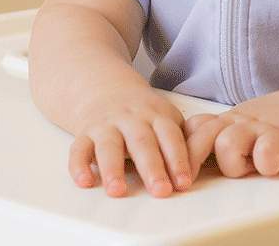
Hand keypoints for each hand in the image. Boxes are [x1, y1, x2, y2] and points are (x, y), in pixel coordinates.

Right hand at [69, 87, 192, 197]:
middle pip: (142, 143)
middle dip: (152, 167)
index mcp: (157, 116)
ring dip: (113, 168)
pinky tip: (85, 181)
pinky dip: (79, 165)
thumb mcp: (166, 118)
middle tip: (160, 190)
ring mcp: (107, 125)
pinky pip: (79, 148)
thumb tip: (199, 169)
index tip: (183, 182)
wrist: (105, 87)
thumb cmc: (142, 113)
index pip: (170, 137)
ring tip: (117, 190)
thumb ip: (181, 140)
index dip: (178, 159)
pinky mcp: (85, 133)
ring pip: (109, 145)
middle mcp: (132, 119)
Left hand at [185, 88, 278, 177]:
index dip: (179, 150)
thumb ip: (218, 136)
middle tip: (187, 183)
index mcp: (226, 121)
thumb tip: (187, 159)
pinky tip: (270, 167)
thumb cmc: (278, 122)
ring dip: (233, 164)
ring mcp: (260, 128)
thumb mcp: (242, 124)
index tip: (173, 171)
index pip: (191, 129)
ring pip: (227, 144)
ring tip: (249, 168)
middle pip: (201, 136)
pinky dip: (265, 162)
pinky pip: (266, 150)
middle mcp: (239, 122)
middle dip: (190, 161)